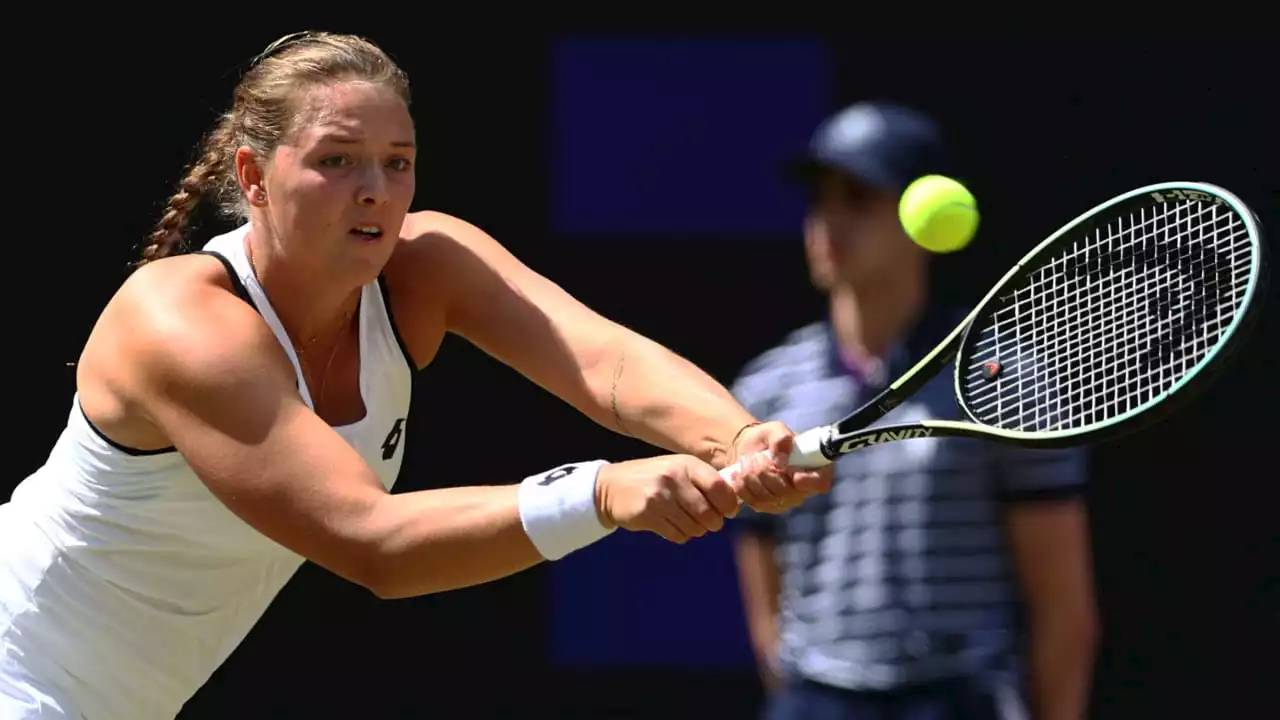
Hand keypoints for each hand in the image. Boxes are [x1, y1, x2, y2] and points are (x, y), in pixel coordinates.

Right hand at [595, 455, 740, 543]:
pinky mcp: (648, 514)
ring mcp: (659, 496)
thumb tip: (733, 502)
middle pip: (709, 512)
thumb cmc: (652, 479)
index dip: (728, 504)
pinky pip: (678, 535)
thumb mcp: (676, 469)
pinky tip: (669, 525)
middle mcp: (673, 477)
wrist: (610, 487)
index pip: (719, 486)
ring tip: (683, 521)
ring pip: (695, 527)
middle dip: (712, 523)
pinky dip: (679, 535)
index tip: (728, 512)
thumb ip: (702, 481)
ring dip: (694, 530)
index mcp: (685, 464)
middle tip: (705, 521)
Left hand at [726, 421, 832, 513]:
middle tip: (757, 456)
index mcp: (815, 469)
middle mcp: (803, 490)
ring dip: (751, 475)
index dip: (807, 480)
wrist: (749, 450)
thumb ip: (781, 438)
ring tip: (747, 461)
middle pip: (785, 491)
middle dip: (765, 470)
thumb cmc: (768, 439)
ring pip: (766, 496)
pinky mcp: (766, 507)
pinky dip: (742, 485)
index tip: (793, 470)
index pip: (820, 483)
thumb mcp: (775, 430)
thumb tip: (780, 459)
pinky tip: (740, 473)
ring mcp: (785, 502)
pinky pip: (753, 501)